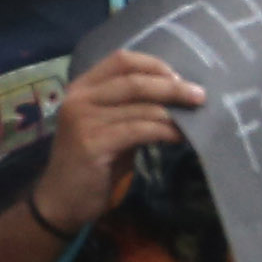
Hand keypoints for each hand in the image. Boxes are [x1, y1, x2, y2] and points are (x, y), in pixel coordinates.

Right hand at [33, 50, 203, 230]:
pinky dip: (165, 131)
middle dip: (172, 87)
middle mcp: (79, 98)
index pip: (121, 60)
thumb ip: (132, 109)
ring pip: (140, 106)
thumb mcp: (111, 128)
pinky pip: (139, 130)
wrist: (61, 201)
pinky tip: (180, 138)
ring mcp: (83, 119)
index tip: (178, 77)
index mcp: (82, 88)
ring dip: (173, 112)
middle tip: (200, 95)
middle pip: (134, 81)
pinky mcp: (92, 143)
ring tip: (195, 119)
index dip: (154, 65)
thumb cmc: (92, 164)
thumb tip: (176, 97)